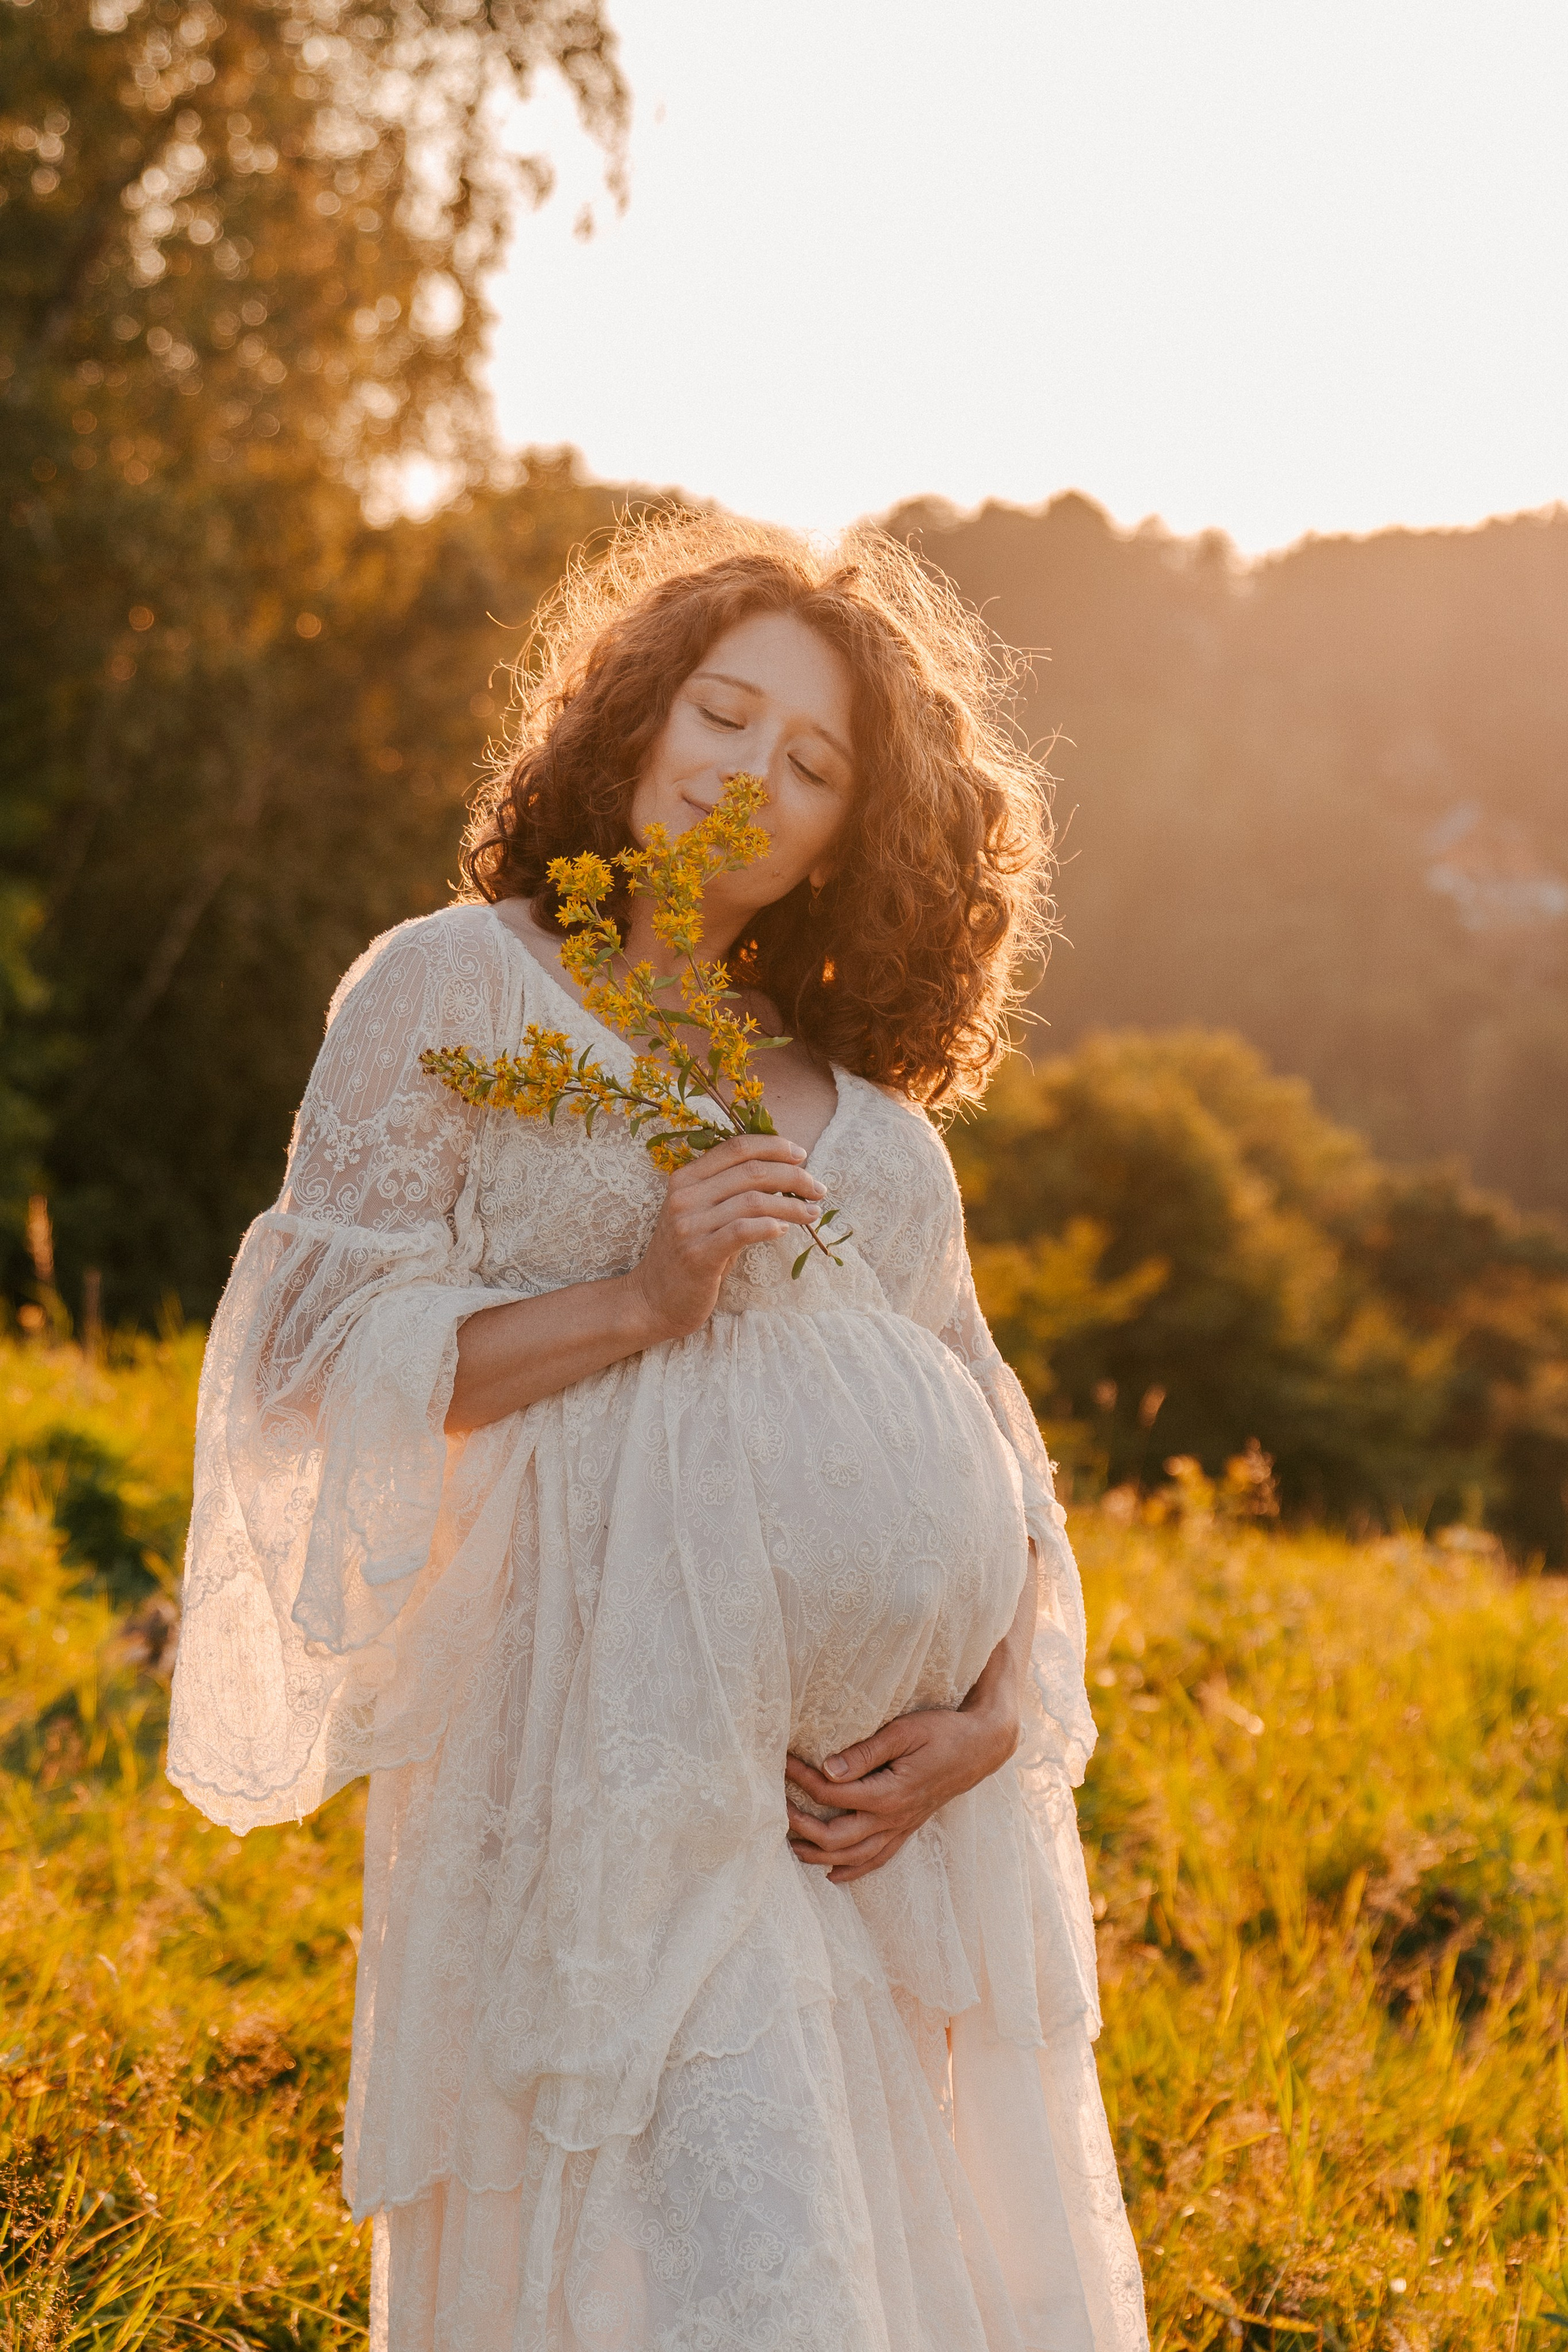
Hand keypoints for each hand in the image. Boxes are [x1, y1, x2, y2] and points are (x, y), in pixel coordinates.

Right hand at [628, 1132, 824, 1339]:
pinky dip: (770, 1226)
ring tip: (813, 1213)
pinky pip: (742, 1231)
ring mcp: (689, 1226)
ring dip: (791, 1206)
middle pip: (751, 1171)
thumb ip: (732, 1192)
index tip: (801, 1156)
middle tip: (818, 1189)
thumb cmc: (689, 1254)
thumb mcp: (703, 1214)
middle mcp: (685, 1196)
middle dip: (794, 1177)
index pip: (736, 1147)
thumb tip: (784, 1174)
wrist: (653, 1300)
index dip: (773, 1146)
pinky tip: (785, 1230)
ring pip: (754, 1201)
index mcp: (685, 1178)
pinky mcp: (698, 1255)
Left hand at [785, 1699, 1019, 1886]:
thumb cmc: (943, 1732)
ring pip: (853, 1857)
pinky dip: (853, 1870)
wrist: (981, 1747)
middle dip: (801, 1825)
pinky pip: (878, 1860)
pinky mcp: (908, 1829)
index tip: (784, 1761)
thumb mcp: (904, 1732)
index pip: (833, 1794)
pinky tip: (833, 1873)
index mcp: (889, 1793)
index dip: (802, 1779)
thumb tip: (827, 1769)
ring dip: (819, 1855)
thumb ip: (865, 1752)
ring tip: (790, 1845)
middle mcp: (893, 1818)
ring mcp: (901, 1828)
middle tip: (776, 1807)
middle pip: (835, 1837)